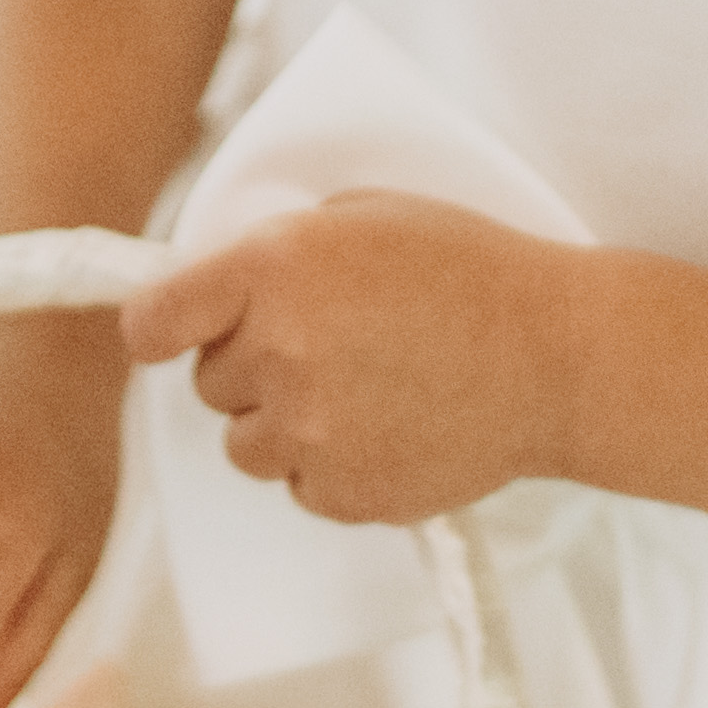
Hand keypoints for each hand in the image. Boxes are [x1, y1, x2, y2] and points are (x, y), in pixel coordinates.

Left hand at [124, 195, 583, 528]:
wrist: (557, 354)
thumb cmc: (471, 267)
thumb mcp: (365, 214)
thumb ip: (279, 250)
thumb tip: (217, 287)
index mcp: (273, 267)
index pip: (151, 319)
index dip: (159, 326)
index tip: (173, 330)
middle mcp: (277, 351)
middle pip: (209, 382)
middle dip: (251, 362)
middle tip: (325, 341)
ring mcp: (308, 431)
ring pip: (246, 443)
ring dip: (284, 420)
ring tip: (361, 387)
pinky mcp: (342, 492)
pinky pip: (300, 485)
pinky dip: (330, 463)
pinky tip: (390, 423)